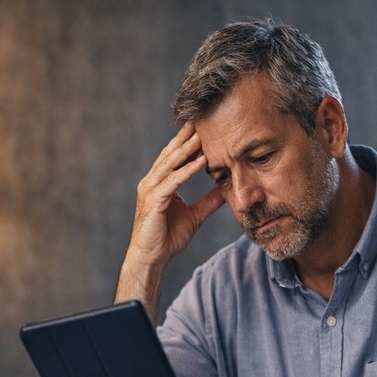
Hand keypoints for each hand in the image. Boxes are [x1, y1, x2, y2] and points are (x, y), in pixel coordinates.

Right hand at [115, 124, 223, 317]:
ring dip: (188, 149)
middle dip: (187, 137)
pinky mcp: (153, 201)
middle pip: (171, 154)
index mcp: (160, 183)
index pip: (175, 157)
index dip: (188, 141)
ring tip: (203, 134)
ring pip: (171, 163)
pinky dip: (187, 171)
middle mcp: (152, 182)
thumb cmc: (167, 239)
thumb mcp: (194, 216)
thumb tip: (225, 191)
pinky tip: (201, 162)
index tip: (205, 126)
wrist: (151, 259)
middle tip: (203, 118)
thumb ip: (208, 202)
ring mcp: (150, 190)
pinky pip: (172, 181)